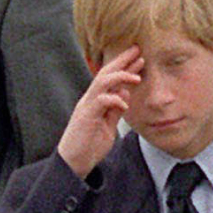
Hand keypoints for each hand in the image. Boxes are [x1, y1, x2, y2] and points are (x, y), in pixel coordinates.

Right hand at [57, 46, 140, 177]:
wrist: (74, 162)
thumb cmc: (89, 145)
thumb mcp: (108, 126)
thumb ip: (116, 110)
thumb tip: (125, 94)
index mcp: (96, 101)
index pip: (111, 79)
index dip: (124, 67)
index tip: (139, 58)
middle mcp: (90, 100)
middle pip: (105, 74)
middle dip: (122, 61)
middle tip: (137, 50)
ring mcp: (87, 107)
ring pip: (101, 83)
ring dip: (120, 77)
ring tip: (137, 76)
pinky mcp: (86, 116)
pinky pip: (100, 101)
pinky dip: (114, 99)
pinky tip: (124, 102)